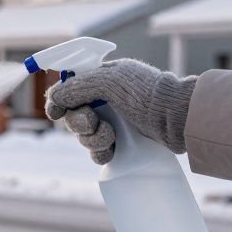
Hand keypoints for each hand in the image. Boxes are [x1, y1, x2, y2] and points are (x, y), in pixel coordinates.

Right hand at [44, 59, 195, 164]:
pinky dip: (101, 152)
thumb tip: (54, 97)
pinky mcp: (123, 142)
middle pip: (74, 115)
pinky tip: (112, 151)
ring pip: (84, 136)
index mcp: (103, 78)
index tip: (55, 112)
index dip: (60, 101)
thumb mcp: (108, 82)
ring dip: (92, 139)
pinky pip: (98, 151)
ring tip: (111, 137)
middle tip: (94, 122)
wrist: (178, 119)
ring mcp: (115, 121)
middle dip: (80, 122)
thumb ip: (76, 87)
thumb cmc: (146, 94)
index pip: (70, 89)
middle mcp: (107, 99)